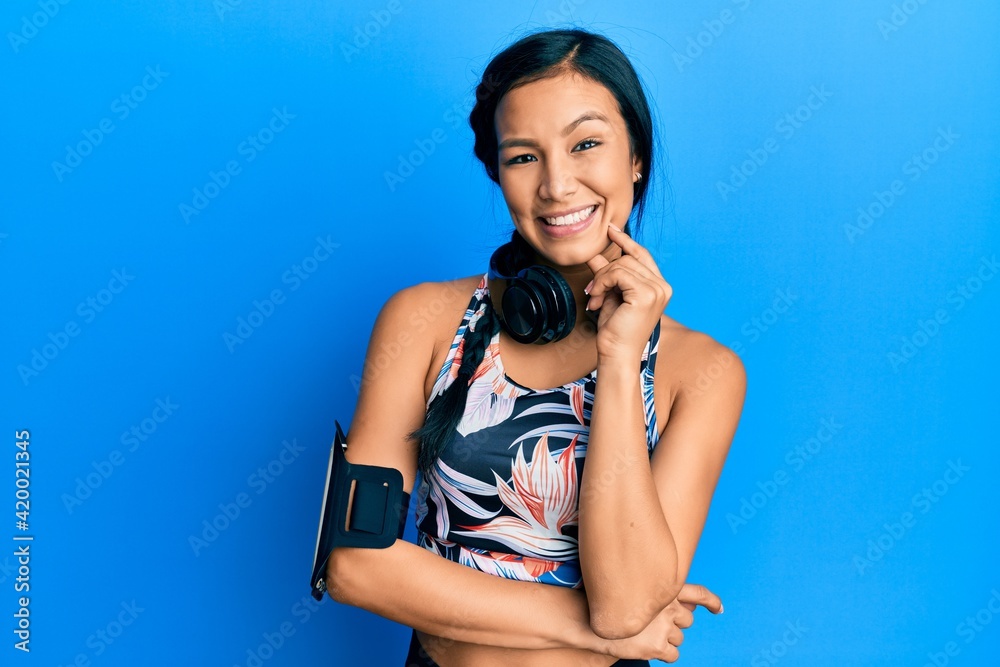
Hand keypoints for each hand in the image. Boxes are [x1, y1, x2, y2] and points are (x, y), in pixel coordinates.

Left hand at [585, 224, 671, 361]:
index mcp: (659, 287)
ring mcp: (657, 290)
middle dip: (604, 271)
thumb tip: (595, 253)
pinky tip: (597, 299)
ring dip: (600, 280)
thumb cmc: (615, 330)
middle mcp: (663, 286)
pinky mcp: (646, 294)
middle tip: (592, 291)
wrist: (617, 354)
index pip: (642, 255)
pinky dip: (601, 283)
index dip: (626, 241)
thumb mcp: (610, 295)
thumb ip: (606, 274)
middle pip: (628, 259)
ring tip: (594, 298)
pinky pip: (617, 273)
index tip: (611, 230)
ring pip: (621, 265)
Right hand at [600, 583, 722, 662]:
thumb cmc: (612, 605)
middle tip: (654, 624)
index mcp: (665, 588)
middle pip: (687, 620)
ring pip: (679, 639)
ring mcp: (664, 627)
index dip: (711, 601)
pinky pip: (673, 655)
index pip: (699, 593)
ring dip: (667, 639)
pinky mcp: (658, 646)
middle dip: (675, 624)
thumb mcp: (637, 591)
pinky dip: (664, 654)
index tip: (718, 608)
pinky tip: (648, 647)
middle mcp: (668, 606)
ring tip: (646, 635)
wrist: (590, 621)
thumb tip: (690, 605)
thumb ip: (664, 596)